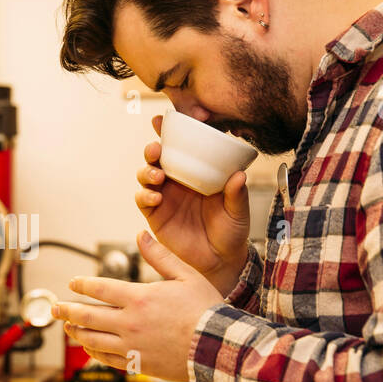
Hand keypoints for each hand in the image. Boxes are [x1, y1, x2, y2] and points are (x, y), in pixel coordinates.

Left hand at [52, 229, 224, 381]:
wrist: (217, 348)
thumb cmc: (206, 310)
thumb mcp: (186, 275)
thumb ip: (160, 256)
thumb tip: (142, 234)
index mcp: (139, 297)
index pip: (99, 289)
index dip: (82, 285)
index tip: (72, 283)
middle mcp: (129, 322)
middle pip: (88, 315)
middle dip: (67, 310)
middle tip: (55, 308)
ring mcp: (131, 345)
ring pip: (93, 339)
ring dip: (76, 332)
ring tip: (68, 327)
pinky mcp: (137, 364)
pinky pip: (107, 359)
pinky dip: (94, 353)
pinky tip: (89, 348)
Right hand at [137, 114, 250, 295]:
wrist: (220, 261)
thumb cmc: (231, 231)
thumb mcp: (238, 212)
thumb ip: (237, 195)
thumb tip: (239, 175)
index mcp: (197, 172)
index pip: (181, 147)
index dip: (170, 132)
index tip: (163, 119)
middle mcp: (177, 180)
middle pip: (158, 157)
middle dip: (153, 149)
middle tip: (157, 150)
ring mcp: (164, 196)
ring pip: (146, 174)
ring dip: (147, 170)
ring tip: (157, 175)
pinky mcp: (155, 214)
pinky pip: (143, 199)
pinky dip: (145, 194)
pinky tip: (155, 197)